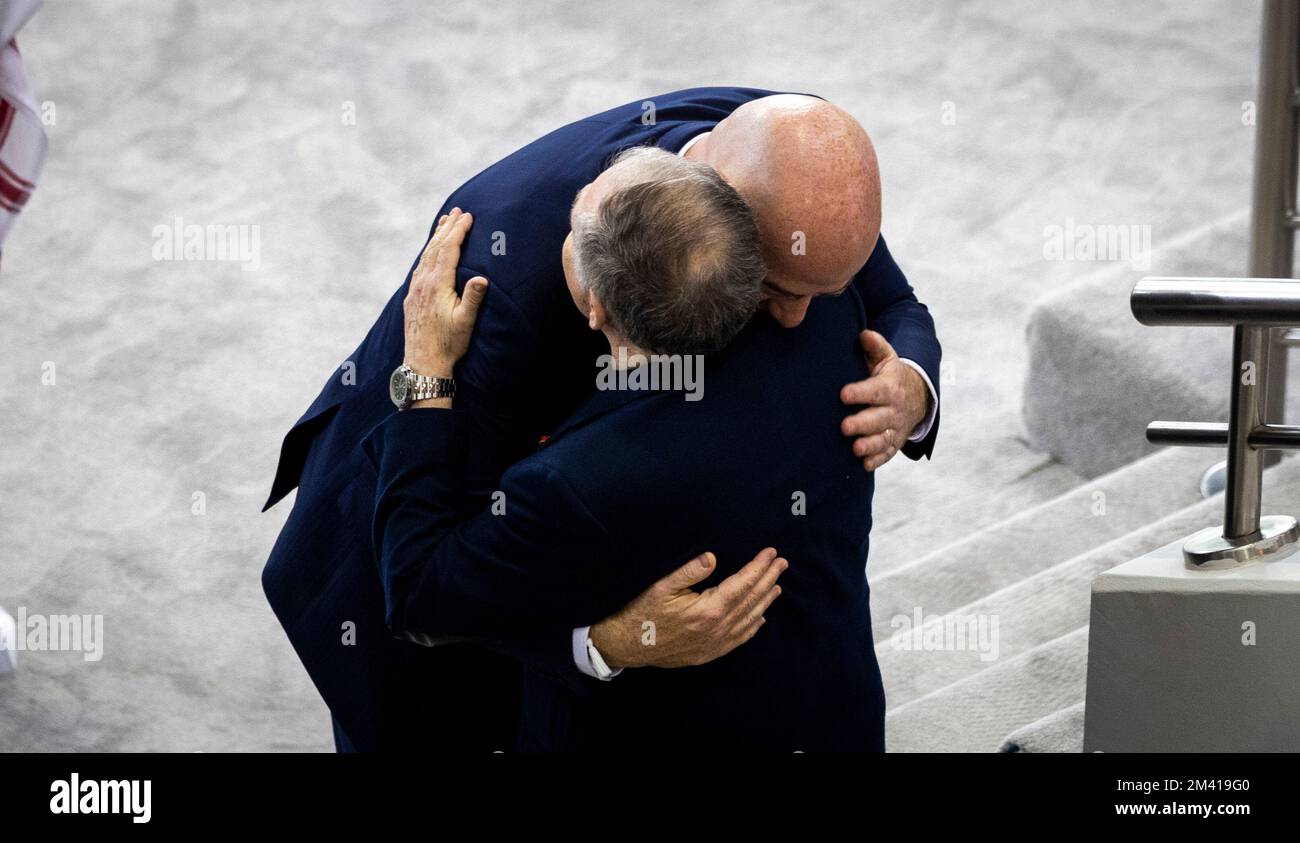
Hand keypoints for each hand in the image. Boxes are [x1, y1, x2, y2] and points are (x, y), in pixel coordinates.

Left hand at [402, 208, 488, 376]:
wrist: (423, 363)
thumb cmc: (448, 345)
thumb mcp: (465, 323)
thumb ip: (473, 299)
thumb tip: (483, 278)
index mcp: (437, 286)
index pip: (448, 251)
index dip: (458, 232)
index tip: (467, 217)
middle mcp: (423, 283)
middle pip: (435, 248)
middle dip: (447, 228)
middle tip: (456, 210)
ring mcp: (415, 290)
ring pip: (425, 256)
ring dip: (436, 238)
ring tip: (444, 223)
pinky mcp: (411, 298)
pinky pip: (419, 267)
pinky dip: (427, 253)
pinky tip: (430, 252)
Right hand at [590, 548, 786, 668]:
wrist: (627, 646)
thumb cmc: (642, 612)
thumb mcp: (661, 586)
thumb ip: (688, 572)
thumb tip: (712, 557)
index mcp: (708, 610)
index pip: (742, 584)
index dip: (758, 567)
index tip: (770, 553)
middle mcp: (717, 629)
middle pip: (750, 601)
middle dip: (767, 579)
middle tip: (781, 563)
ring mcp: (714, 644)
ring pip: (748, 620)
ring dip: (765, 601)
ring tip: (777, 585)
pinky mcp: (709, 653)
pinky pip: (738, 639)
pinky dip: (753, 627)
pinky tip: (761, 618)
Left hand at [840, 330, 927, 471]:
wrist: (918, 395)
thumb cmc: (892, 375)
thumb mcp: (887, 358)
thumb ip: (875, 346)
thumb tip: (864, 334)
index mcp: (890, 387)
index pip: (875, 390)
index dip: (860, 392)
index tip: (843, 394)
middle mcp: (894, 410)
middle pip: (879, 418)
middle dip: (862, 423)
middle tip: (844, 427)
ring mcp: (896, 427)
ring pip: (884, 438)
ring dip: (870, 445)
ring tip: (855, 449)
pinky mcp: (895, 442)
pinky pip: (888, 453)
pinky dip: (878, 459)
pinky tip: (864, 464)